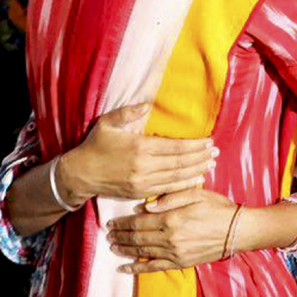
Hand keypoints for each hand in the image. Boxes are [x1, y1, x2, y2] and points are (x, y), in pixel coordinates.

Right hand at [60, 103, 217, 204]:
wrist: (79, 174)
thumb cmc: (94, 146)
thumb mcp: (107, 123)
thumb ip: (128, 112)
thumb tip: (148, 104)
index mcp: (140, 147)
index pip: (176, 147)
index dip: (195, 145)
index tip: (209, 141)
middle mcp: (144, 165)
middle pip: (180, 162)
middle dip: (201, 157)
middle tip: (217, 152)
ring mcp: (142, 181)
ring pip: (176, 177)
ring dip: (196, 171)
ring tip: (212, 164)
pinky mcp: (139, 192)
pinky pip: (166, 188)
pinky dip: (183, 185)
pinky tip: (196, 180)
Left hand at [107, 188, 236, 272]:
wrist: (239, 230)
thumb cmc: (220, 208)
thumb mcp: (198, 194)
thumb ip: (171, 197)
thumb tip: (146, 206)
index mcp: (172, 218)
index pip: (139, 221)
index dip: (122, 222)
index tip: (111, 220)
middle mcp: (170, 237)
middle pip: (136, 237)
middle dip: (119, 235)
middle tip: (108, 233)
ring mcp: (174, 252)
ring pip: (141, 252)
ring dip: (124, 249)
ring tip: (112, 246)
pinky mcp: (180, 262)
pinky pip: (153, 267)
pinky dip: (136, 268)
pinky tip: (124, 267)